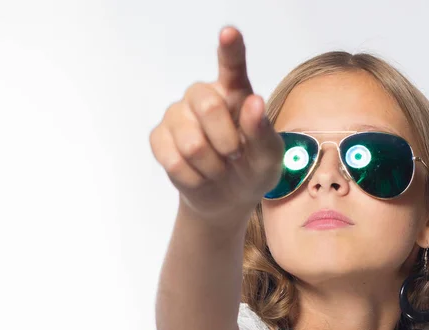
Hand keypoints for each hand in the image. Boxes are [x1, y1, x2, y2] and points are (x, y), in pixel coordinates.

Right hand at [149, 26, 283, 224]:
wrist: (228, 198)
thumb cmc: (253, 170)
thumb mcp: (269, 158)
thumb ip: (263, 132)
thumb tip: (254, 102)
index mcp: (235, 92)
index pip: (232, 66)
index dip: (230, 49)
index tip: (229, 33)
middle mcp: (203, 96)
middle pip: (208, 107)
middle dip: (227, 143)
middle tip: (235, 156)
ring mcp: (177, 115)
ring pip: (191, 143)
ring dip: (212, 167)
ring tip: (218, 168)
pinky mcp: (159, 138)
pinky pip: (174, 161)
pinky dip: (194, 178)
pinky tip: (201, 175)